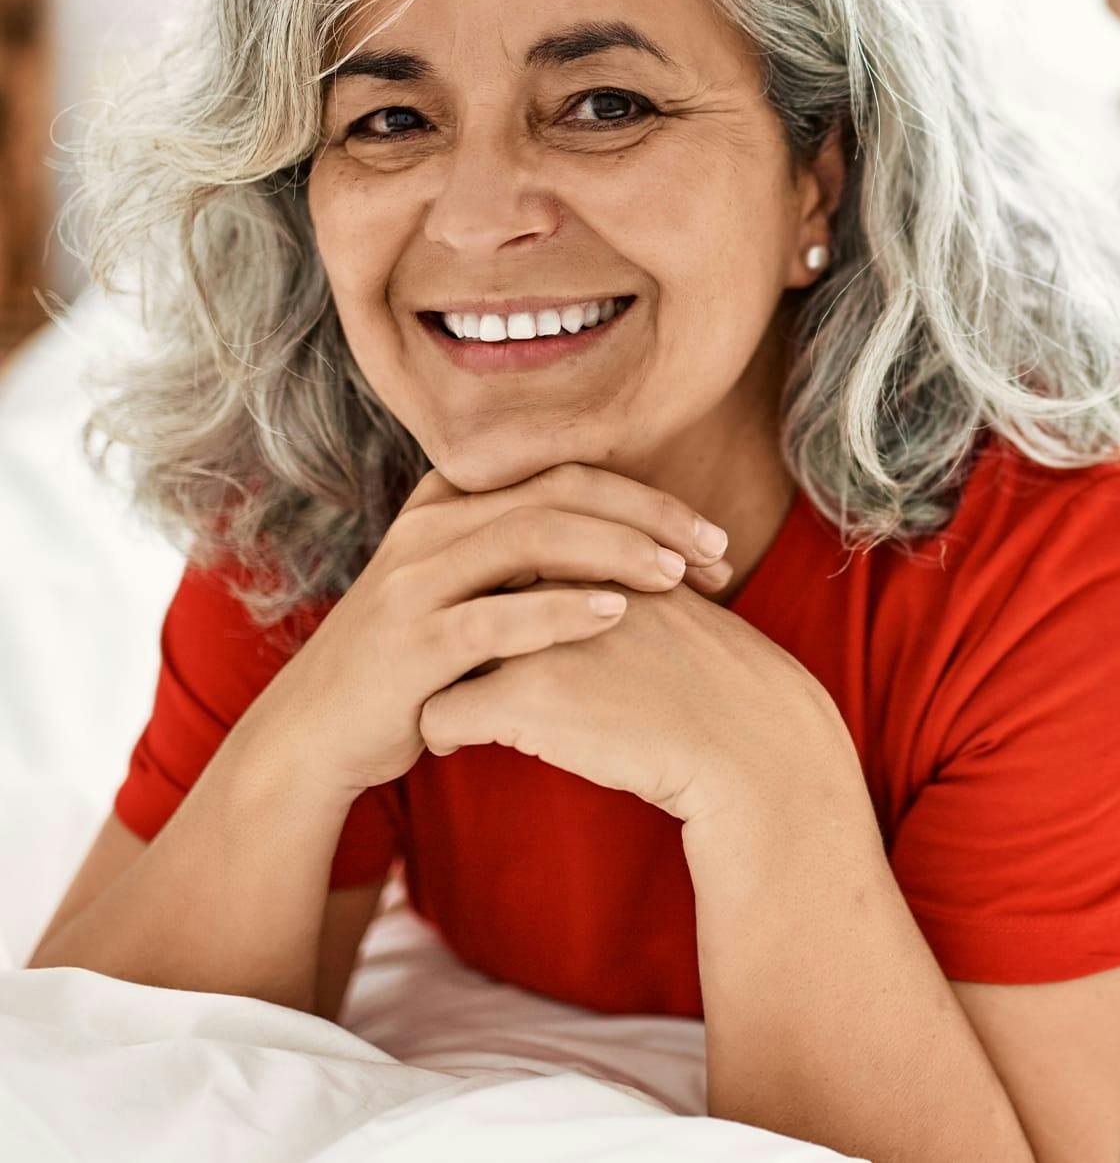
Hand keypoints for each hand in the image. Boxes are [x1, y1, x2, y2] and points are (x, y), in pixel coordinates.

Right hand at [241, 462, 736, 797]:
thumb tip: (639, 548)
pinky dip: (559, 610)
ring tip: (678, 574)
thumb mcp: (469, 595)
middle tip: (715, 551)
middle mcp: (431, 526)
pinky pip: (494, 615)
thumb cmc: (416, 665)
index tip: (709, 536)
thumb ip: (529, 559)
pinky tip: (616, 614)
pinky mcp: (408, 642)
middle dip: (648, 516)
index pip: (566, 473)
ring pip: (529, 536)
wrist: (315, 735)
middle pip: (558, 492)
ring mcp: (414, 581)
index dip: (646, 497)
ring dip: (614, 550)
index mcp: (451, 505)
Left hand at [416, 576, 859, 825]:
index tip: (470, 614)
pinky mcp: (524, 699)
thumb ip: (606, 574)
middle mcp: (554, 576)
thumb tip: (555, 580)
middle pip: (459, 586)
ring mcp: (534, 634)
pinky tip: (455, 746)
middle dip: (446, 616)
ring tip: (439, 695)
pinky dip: (442, 733)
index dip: (480, 583)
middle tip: (441, 655)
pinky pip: (440, 716)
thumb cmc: (714, 680)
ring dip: (435, 672)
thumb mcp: (662, 600)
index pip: (498, 546)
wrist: (750, 744)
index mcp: (588, 546)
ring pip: (439, 648)